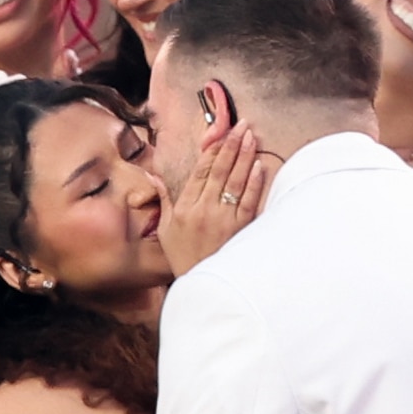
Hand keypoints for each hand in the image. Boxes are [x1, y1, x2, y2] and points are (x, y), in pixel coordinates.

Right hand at [157, 117, 276, 273]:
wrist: (203, 287)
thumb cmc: (183, 258)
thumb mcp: (166, 229)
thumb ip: (164, 199)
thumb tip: (153, 175)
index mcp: (185, 208)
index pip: (200, 172)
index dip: (212, 150)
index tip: (222, 133)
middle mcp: (204, 211)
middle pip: (220, 172)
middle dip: (232, 146)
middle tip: (242, 126)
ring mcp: (223, 220)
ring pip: (235, 182)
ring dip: (245, 157)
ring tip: (251, 137)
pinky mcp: (240, 230)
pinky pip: (248, 201)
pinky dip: (254, 182)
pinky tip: (258, 165)